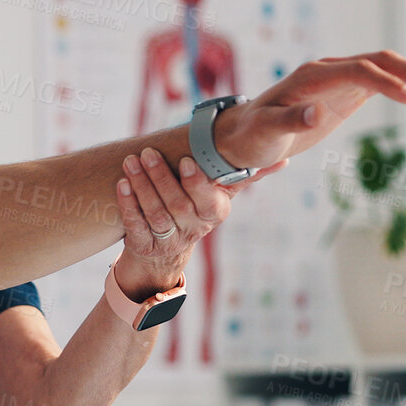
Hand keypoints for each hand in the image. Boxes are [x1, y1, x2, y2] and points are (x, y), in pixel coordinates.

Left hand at [113, 145, 236, 295]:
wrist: (166, 253)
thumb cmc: (197, 211)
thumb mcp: (223, 194)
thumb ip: (246, 176)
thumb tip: (284, 158)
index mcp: (214, 213)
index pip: (207, 200)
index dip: (196, 183)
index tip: (186, 161)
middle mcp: (193, 229)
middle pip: (176, 204)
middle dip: (160, 177)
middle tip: (147, 152)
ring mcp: (167, 239)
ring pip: (154, 213)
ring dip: (141, 186)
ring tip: (131, 162)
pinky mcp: (144, 245)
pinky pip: (135, 224)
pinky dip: (127, 204)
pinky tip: (121, 184)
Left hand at [214, 50, 405, 172]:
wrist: (241, 136)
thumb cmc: (251, 135)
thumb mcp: (266, 132)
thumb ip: (290, 121)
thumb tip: (317, 113)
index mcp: (312, 75)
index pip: (358, 71)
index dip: (386, 82)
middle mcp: (329, 71)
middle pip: (379, 64)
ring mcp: (339, 80)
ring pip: (385, 70)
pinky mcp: (345, 94)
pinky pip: (380, 81)